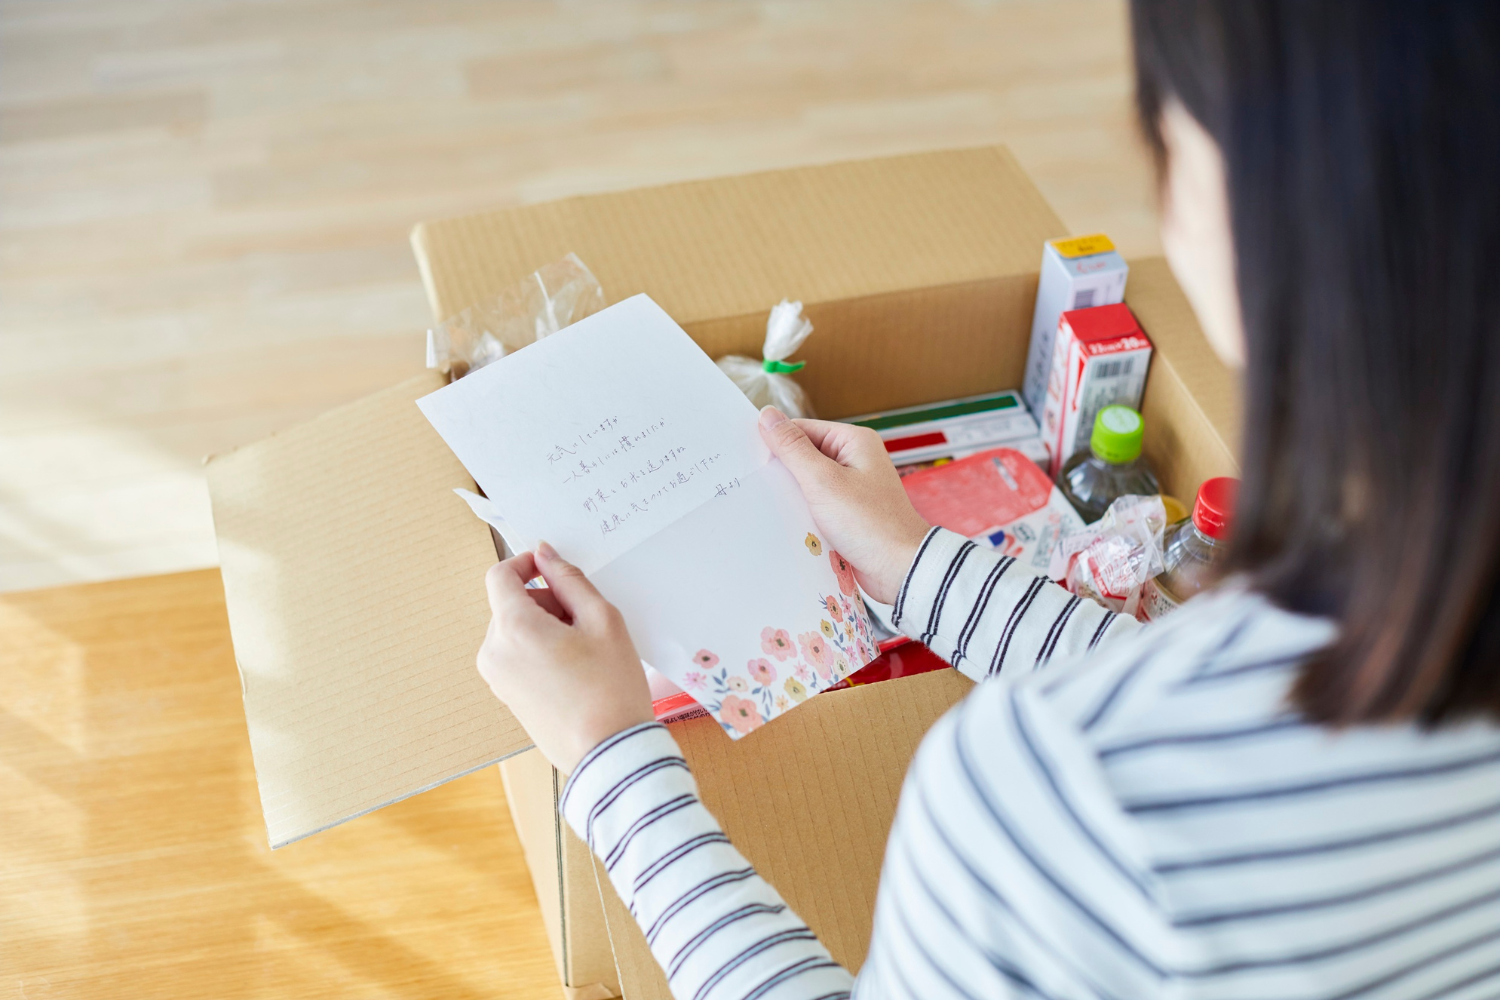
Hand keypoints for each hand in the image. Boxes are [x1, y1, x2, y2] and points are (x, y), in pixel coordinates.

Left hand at [478, 542, 653, 773]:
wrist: (608, 752)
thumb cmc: (611, 688)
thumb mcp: (602, 620)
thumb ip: (570, 580)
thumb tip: (545, 554)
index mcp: (512, 628)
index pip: (500, 575)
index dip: (526, 563)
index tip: (552, 568)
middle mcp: (494, 652)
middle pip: (511, 604)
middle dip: (546, 602)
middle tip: (586, 620)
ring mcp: (496, 678)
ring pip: (515, 630)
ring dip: (545, 626)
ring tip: (584, 649)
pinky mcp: (506, 696)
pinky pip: (517, 656)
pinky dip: (540, 650)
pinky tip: (574, 669)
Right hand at [758, 406, 929, 603]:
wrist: (900, 569)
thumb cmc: (868, 523)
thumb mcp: (823, 481)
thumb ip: (793, 448)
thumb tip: (767, 416)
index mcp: (853, 441)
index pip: (802, 430)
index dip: (775, 443)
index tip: (748, 459)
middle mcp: (854, 460)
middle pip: (803, 455)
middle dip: (781, 471)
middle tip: (752, 484)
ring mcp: (851, 487)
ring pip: (807, 483)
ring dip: (790, 494)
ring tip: (765, 504)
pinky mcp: (847, 512)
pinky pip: (816, 504)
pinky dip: (801, 511)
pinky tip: (784, 521)